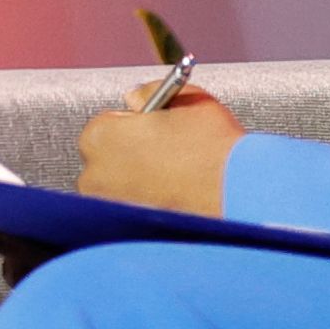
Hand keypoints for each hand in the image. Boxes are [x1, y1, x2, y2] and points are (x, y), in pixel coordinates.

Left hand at [77, 88, 241, 214]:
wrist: (238, 197)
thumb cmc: (213, 148)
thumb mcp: (186, 100)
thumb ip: (151, 92)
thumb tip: (133, 98)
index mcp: (99, 136)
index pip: (108, 126)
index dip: (136, 129)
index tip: (157, 136)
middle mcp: (92, 175)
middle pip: (108, 161)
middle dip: (132, 159)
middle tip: (168, 161)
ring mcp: (106, 209)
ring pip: (119, 191)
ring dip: (139, 187)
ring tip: (175, 185)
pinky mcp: (122, 236)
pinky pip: (131, 216)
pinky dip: (148, 210)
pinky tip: (174, 205)